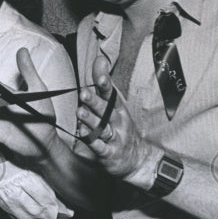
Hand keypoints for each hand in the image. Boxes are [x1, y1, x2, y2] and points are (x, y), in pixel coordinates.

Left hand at [76, 55, 152, 177]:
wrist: (137, 159)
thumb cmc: (120, 127)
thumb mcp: (114, 104)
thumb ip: (103, 84)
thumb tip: (99, 59)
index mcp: (117, 108)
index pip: (111, 94)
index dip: (106, 86)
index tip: (100, 76)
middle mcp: (118, 121)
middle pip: (106, 110)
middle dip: (95, 102)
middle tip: (84, 93)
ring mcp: (115, 138)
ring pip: (103, 128)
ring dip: (91, 120)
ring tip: (79, 112)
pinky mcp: (109, 154)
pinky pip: (100, 147)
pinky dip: (92, 142)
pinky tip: (82, 135)